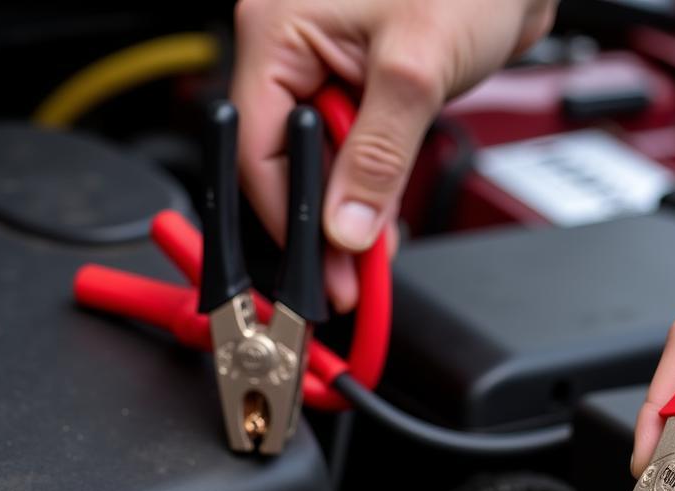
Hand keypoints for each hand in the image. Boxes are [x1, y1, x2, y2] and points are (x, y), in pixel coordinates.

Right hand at [232, 0, 555, 309]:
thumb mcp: (415, 72)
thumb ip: (377, 157)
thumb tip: (347, 226)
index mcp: (278, 30)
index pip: (259, 148)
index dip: (291, 215)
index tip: (320, 263)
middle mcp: (295, 52)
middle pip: (289, 164)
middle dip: (322, 222)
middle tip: (347, 275)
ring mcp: (328, 72)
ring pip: (323, 166)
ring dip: (348, 214)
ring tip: (369, 260)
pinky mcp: (364, 91)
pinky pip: (354, 155)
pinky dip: (369, 191)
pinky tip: (381, 223)